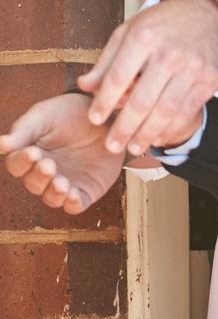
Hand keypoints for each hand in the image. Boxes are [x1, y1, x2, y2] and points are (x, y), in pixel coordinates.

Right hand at [0, 93, 123, 213]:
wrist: (106, 115)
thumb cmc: (69, 113)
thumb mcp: (45, 116)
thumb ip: (24, 130)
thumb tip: (0, 144)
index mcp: (30, 155)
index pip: (17, 164)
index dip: (22, 161)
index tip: (32, 152)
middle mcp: (44, 173)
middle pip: (34, 183)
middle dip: (40, 176)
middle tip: (48, 165)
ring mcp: (65, 183)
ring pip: (52, 197)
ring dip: (54, 193)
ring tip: (61, 183)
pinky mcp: (86, 191)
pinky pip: (75, 205)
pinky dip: (72, 203)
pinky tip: (73, 195)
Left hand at [77, 0, 217, 156]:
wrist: (209, 16)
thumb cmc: (162, 25)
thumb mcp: (130, 31)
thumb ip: (107, 60)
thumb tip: (84, 86)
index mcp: (144, 37)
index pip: (118, 77)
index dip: (103, 102)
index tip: (93, 119)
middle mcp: (169, 53)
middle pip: (141, 101)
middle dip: (123, 128)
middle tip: (111, 146)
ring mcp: (192, 68)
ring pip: (165, 112)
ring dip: (146, 135)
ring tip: (133, 148)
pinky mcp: (209, 80)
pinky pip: (186, 112)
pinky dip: (170, 129)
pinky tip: (158, 138)